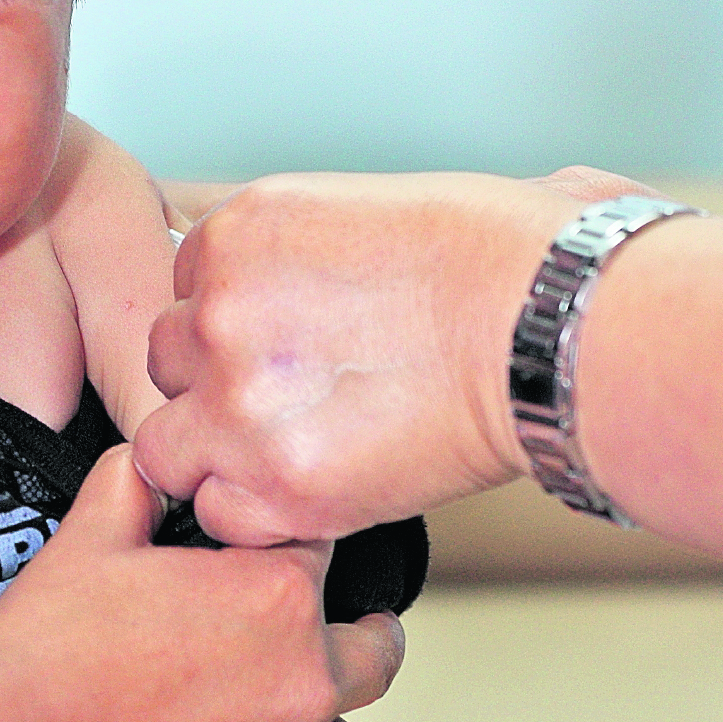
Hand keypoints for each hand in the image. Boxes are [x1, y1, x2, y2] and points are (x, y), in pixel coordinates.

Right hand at [0, 446, 403, 721]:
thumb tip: (152, 459)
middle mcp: (303, 679)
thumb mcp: (88, 537)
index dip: (298, 544)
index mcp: (276, 595)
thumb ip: (135, 484)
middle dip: (363, 637)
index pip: (325, 547)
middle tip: (341, 636)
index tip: (282, 555)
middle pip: (377, 652)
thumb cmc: (47, 652)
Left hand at [134, 169, 648, 545]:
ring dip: (218, 456)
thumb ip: (318, 244)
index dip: (236, 324)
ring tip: (290, 459)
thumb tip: (332, 265)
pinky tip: (309, 497)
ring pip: (168, 445)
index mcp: (239, 231)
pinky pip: (218, 515)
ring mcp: (238, 402)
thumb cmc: (505, 257)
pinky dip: (256, 517)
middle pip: (169, 361)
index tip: (287, 344)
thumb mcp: (384, 204)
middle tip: (291, 403)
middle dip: (217, 384)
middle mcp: (218, 311)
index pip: (188, 288)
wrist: (554, 329)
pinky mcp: (278, 485)